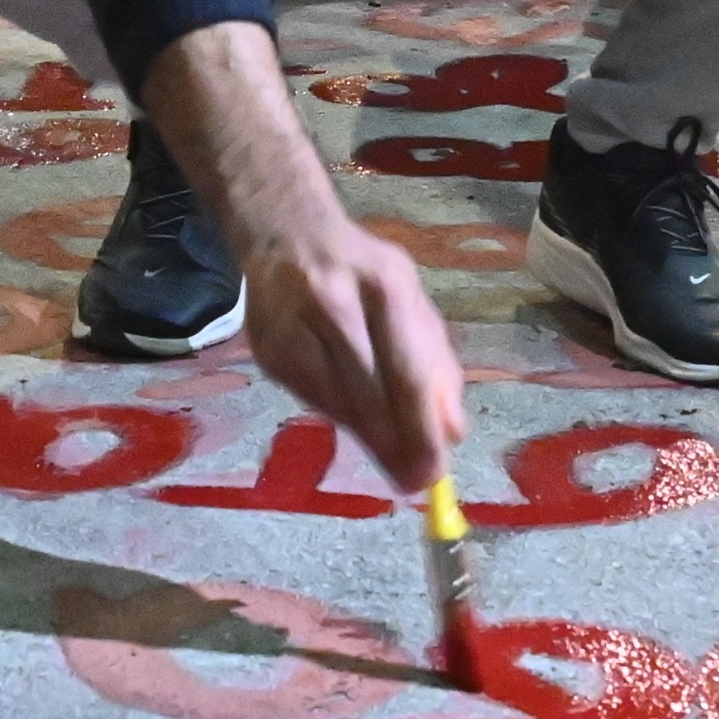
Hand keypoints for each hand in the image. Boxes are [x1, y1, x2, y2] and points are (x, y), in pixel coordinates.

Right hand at [235, 195, 470, 494]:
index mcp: (383, 285)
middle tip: (415, 483)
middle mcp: (332, 304)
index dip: (420, 428)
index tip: (436, 472)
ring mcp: (291, 328)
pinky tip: (357, 422)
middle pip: (366, 395)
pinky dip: (338, 417)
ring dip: (368, 439)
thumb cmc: (361, 271)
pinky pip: (311, 400)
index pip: (406, 371)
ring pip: (335, 405)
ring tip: (395, 466)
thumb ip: (434, 361)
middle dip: (393, 446)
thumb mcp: (409, 298)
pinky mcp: (266, 351)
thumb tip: (452, 432)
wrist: (283, 234)